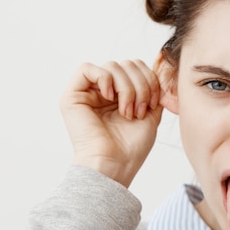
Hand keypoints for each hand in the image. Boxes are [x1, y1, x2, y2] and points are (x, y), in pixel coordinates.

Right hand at [59, 60, 162, 187]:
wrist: (114, 165)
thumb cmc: (130, 147)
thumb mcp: (151, 114)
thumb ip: (153, 90)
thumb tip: (158, 70)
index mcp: (120, 95)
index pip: (136, 67)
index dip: (150, 79)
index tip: (154, 104)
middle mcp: (103, 92)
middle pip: (126, 64)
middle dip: (140, 85)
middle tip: (140, 109)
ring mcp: (87, 93)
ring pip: (112, 65)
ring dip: (127, 88)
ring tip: (127, 111)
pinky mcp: (72, 96)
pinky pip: (87, 68)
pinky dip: (105, 79)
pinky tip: (110, 98)